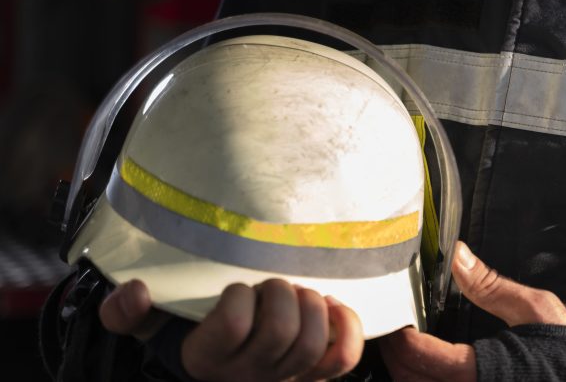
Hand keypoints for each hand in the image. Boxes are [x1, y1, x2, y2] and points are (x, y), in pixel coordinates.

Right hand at [100, 278, 363, 380]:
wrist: (217, 371)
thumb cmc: (190, 337)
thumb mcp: (153, 326)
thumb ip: (129, 312)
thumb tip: (131, 293)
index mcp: (206, 359)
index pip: (233, 325)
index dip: (239, 297)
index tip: (235, 287)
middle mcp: (248, 375)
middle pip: (281, 332)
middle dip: (280, 294)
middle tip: (271, 284)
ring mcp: (286, 379)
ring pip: (311, 344)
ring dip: (311, 306)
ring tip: (298, 293)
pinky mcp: (316, 376)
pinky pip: (343, 357)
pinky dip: (346, 326)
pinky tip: (330, 306)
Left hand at [380, 241, 565, 380]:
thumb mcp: (533, 309)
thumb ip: (489, 285)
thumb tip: (456, 255)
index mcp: (484, 371)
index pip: (420, 356)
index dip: (400, 337)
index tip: (396, 320)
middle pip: (411, 381)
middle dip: (396, 356)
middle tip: (393, 331)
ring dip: (408, 372)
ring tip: (407, 348)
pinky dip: (426, 380)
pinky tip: (430, 366)